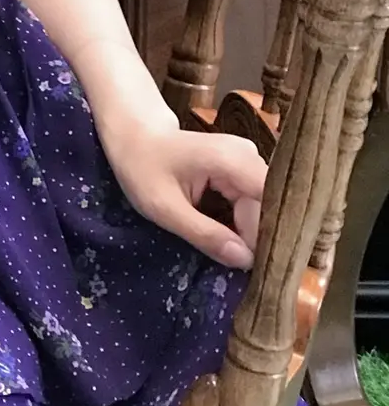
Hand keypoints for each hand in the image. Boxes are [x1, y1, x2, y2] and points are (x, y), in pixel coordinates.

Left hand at [98, 115, 265, 269]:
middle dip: (257, 240)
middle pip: (268, 207)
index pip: (272, 204)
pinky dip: (243, 223)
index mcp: (232, 160)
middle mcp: (248, 155)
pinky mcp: (242, 167)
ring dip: (251, 234)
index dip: (270, 237)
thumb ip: (205, 234)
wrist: (134, 135)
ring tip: (233, 258)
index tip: (260, 270)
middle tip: (240, 270)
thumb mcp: (164, 207)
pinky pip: (253, 202)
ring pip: (262, 207)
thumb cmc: (141, 166)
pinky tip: (230, 240)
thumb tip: (246, 261)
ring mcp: (247, 159)